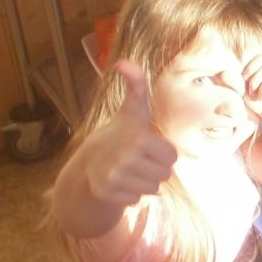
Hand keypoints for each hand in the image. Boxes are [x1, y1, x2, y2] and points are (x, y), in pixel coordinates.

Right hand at [86, 60, 176, 206]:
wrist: (88, 163)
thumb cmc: (120, 135)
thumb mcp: (132, 110)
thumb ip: (137, 86)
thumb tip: (124, 61)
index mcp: (137, 135)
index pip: (173, 157)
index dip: (163, 153)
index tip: (147, 146)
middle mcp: (125, 156)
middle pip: (166, 175)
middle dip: (155, 169)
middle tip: (137, 160)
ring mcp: (114, 176)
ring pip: (154, 189)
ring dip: (145, 183)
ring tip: (129, 171)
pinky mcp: (107, 193)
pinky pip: (137, 200)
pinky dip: (131, 194)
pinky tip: (119, 183)